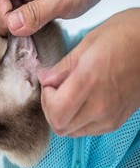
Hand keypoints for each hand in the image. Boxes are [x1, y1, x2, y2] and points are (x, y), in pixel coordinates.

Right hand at [0, 0, 120, 36]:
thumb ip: (36, 12)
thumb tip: (13, 26)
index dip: (1, 16)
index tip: (13, 32)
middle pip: (1, 1)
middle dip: (7, 21)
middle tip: (19, 37)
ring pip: (12, 8)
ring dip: (17, 24)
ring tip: (27, 36)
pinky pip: (25, 11)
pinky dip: (27, 23)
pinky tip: (35, 31)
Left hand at [38, 8, 139, 136]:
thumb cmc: (123, 36)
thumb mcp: (87, 44)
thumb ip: (62, 66)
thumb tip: (44, 79)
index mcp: (89, 82)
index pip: (56, 112)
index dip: (46, 99)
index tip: (50, 83)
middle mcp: (100, 106)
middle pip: (60, 127)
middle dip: (50, 109)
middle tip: (54, 89)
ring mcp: (109, 117)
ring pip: (71, 131)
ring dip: (62, 115)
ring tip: (66, 94)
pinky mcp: (116, 121)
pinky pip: (86, 130)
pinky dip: (75, 119)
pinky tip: (80, 101)